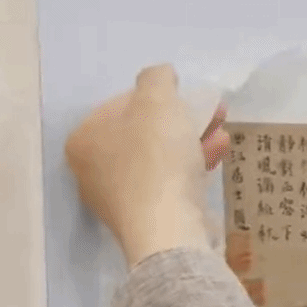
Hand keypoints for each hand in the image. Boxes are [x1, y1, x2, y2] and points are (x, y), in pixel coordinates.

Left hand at [64, 64, 231, 267]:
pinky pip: (168, 183)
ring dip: (192, 141)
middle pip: (143, 133)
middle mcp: (92, 170)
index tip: (188, 97)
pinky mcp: (144, 219)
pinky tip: (216, 156)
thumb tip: (160, 77)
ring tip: (222, 134)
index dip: (160, 96)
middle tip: (213, 113)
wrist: (169, 229)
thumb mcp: (157, 99)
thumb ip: (157, 77)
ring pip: (159, 158)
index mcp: (84, 138)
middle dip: (182, 119)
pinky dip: (190, 167)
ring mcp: (117, 199)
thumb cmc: (156, 156)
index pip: (123, 104)